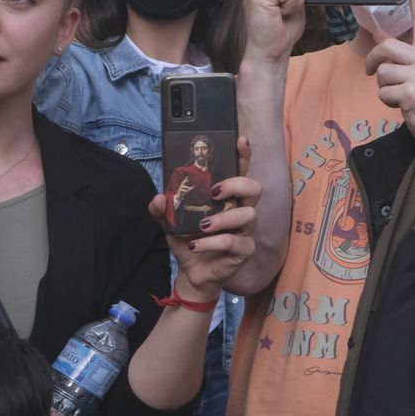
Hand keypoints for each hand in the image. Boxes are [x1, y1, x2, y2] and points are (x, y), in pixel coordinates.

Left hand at [150, 138, 259, 300]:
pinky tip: (196, 245)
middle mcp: (241, 210)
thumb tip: (159, 198)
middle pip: (254, 188)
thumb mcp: (171, 223)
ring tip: (201, 224)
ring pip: (248, 214)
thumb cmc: (190, 241)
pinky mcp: (244, 250)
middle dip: (237, 184)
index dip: (244, 156)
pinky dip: (211, 243)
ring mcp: (246, 230)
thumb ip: (163, 209)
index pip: (241, 172)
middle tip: (214, 191)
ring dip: (223, 218)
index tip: (240, 141)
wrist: (193, 274)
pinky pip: (233, 242)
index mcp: (228, 198)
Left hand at [365, 0, 414, 148]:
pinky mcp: (411, 92)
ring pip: (383, 72)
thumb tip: (379, 34)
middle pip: (386, 46)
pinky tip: (402, 105)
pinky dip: (387, 101)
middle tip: (371, 73)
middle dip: (373, 61)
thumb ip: (403, 54)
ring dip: (383, 87)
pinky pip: (384, 92)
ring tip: (398, 94)